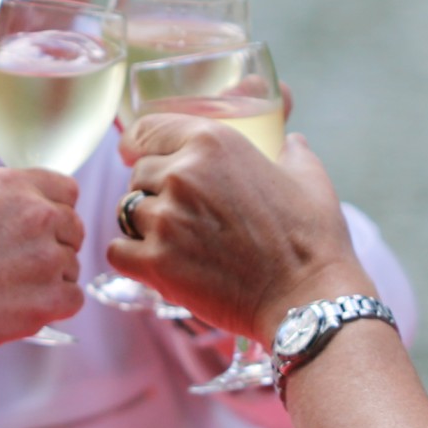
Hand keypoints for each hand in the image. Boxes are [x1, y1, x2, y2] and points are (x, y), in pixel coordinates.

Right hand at [0, 167, 84, 353]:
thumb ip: (2, 194)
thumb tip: (25, 199)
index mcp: (15, 186)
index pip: (67, 190)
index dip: (55, 210)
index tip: (42, 228)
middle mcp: (38, 215)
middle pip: (75, 228)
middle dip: (56, 245)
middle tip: (22, 265)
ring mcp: (48, 257)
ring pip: (72, 266)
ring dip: (51, 279)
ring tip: (9, 289)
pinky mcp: (51, 298)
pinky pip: (73, 299)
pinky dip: (53, 307)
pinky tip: (21, 307)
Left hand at [108, 116, 373, 340]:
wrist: (306, 298)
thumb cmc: (310, 239)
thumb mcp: (308, 177)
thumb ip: (290, 150)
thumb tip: (291, 139)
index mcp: (212, 142)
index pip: (146, 129)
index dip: (138, 143)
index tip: (134, 153)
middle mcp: (182, 174)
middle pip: (138, 173)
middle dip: (153, 190)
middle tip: (181, 214)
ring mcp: (166, 219)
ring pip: (126, 211)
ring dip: (143, 224)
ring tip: (176, 242)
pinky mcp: (155, 263)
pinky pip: (117, 251)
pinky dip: (131, 257)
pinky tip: (157, 264)